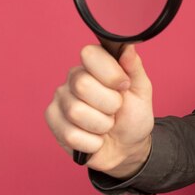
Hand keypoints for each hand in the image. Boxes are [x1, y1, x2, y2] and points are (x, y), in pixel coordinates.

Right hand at [45, 44, 153, 178]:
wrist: (126, 148)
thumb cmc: (133, 116)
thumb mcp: (141, 91)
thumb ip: (134, 68)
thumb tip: (128, 46)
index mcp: (95, 66)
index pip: (90, 54)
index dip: (111, 73)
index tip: (124, 85)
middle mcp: (73, 79)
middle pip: (83, 85)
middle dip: (109, 104)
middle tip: (115, 110)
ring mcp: (60, 100)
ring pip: (76, 112)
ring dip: (102, 125)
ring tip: (106, 125)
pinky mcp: (53, 122)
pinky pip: (70, 135)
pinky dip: (92, 142)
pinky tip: (95, 138)